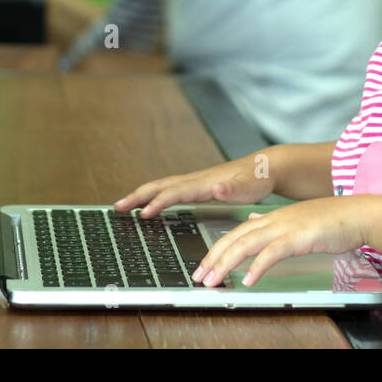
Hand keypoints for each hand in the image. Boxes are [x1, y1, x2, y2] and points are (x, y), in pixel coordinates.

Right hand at [114, 154, 275, 218]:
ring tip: (124, 206)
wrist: (264, 167)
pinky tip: (150, 205)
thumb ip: (233, 188)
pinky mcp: (198, 187)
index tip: (142, 214)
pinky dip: (154, 196)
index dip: (157, 203)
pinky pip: (170, 191)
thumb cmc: (256, 179)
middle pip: (160, 186)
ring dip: (142, 195)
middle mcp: (195, 180)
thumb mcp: (249, 187)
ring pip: (162, 187)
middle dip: (138, 196)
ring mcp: (195, 182)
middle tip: (117, 207)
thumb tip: (218, 187)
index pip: (174, 193)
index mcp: (204, 182)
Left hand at [192, 197, 371, 287]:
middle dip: (214, 258)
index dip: (218, 248)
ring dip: (226, 264)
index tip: (205, 264)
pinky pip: (272, 253)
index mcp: (273, 217)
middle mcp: (275, 220)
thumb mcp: (298, 219)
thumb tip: (253, 221)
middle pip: (235, 238)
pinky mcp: (299, 237)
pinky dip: (257, 267)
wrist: (359, 213)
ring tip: (213, 280)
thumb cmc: (334, 220)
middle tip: (199, 276)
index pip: (237, 233)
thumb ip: (274, 222)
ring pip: (247, 244)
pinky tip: (248, 280)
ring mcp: (286, 227)